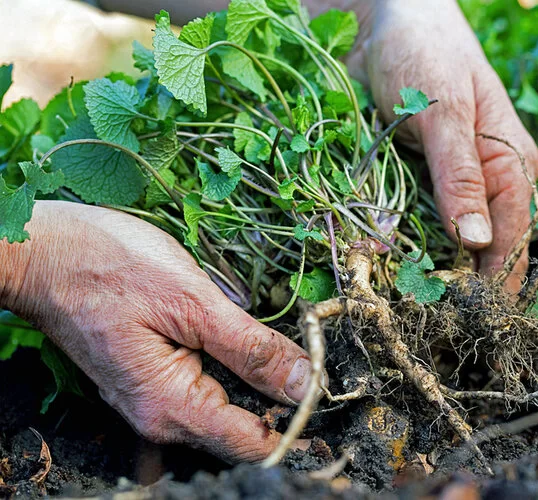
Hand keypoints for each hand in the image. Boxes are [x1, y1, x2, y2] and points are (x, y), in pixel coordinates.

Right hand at [0, 201, 313, 462]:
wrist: (42, 251)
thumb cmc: (106, 267)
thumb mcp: (191, 301)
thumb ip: (250, 347)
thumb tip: (303, 383)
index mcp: (172, 406)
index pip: (253, 442)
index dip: (296, 421)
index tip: (325, 387)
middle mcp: (161, 416)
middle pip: (242, 427)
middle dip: (279, 396)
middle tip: (307, 351)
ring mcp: (153, 399)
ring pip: (226, 405)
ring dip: (256, 378)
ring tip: (273, 339)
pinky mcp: (152, 379)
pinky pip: (205, 386)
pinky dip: (231, 366)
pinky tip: (239, 337)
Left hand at [344, 0, 537, 291]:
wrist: (377, 23)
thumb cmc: (424, 53)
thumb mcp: (444, 111)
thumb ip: (459, 174)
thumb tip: (477, 243)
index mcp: (510, 164)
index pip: (512, 237)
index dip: (494, 280)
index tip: (469, 316)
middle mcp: (485, 183)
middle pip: (485, 251)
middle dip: (464, 288)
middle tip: (437, 325)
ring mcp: (448, 189)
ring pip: (448, 247)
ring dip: (430, 277)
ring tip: (412, 312)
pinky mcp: (415, 187)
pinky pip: (413, 228)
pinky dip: (402, 252)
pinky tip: (388, 275)